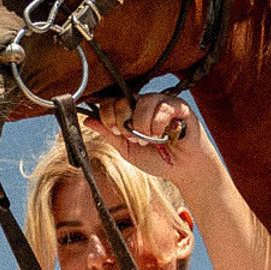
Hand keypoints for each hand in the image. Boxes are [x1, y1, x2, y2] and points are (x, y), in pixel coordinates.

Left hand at [89, 91, 208, 189]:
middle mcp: (145, 102)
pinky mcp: (179, 106)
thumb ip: (109, 135)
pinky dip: (158, 126)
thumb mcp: (127, 150)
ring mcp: (162, 102)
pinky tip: (164, 136)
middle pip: (123, 99)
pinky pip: (162, 109)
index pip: (111, 100)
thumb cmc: (158, 159)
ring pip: (142, 102)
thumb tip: (87, 120)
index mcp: (131, 110)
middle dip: (124, 123)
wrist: (183, 170)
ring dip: (142, 127)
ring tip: (150, 139)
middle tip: (135, 138)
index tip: (115, 131)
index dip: (108, 115)